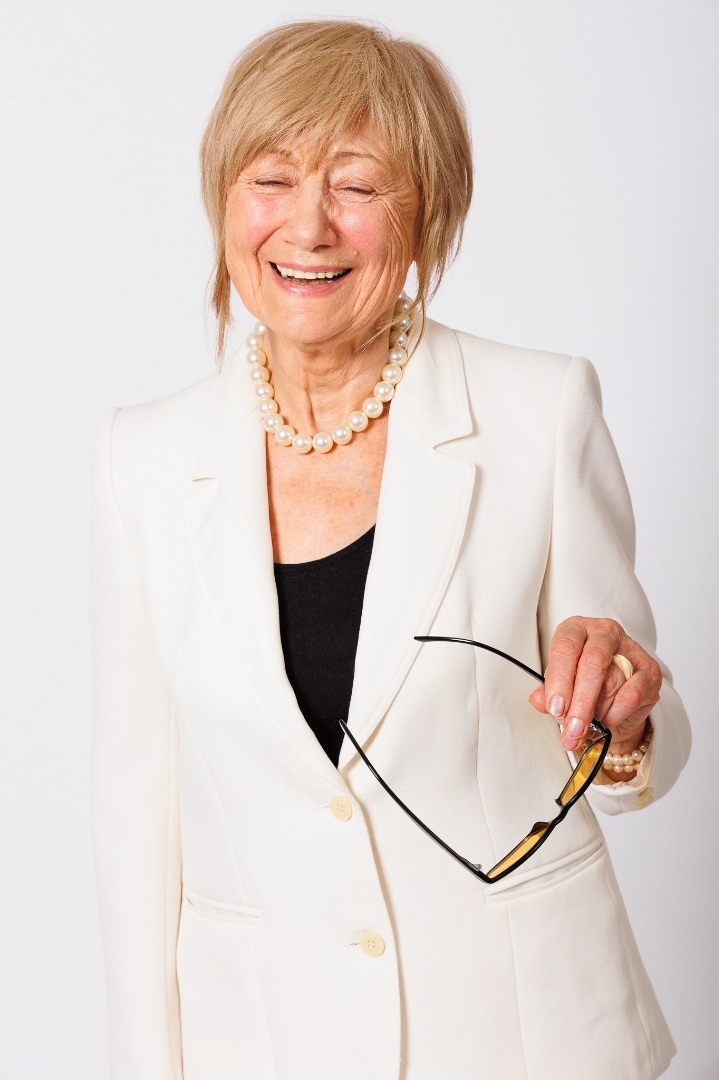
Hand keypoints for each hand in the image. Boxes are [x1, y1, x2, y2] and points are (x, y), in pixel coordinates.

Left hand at [528, 617, 660, 752]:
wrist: (615, 700)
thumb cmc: (582, 686)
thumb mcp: (560, 687)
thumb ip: (548, 694)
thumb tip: (540, 701)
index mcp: (576, 629)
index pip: (566, 647)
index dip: (559, 680)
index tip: (556, 708)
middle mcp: (604, 633)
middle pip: (592, 663)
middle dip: (580, 702)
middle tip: (573, 729)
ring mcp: (630, 649)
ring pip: (612, 683)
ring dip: (597, 713)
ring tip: (587, 727)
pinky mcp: (650, 670)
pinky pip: (632, 695)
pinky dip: (615, 714)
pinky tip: (607, 722)